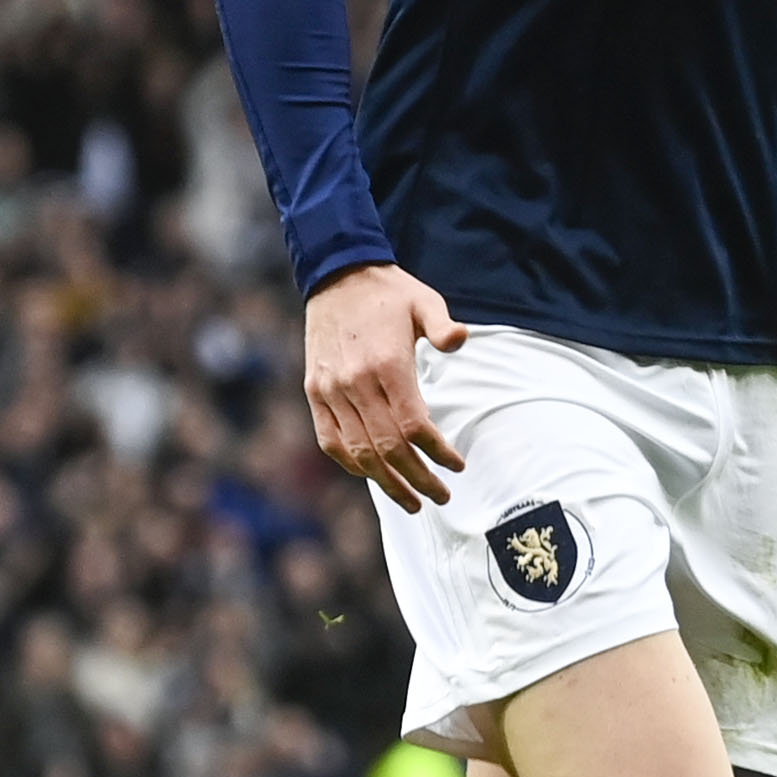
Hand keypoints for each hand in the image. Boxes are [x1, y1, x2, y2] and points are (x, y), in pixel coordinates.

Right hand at [304, 264, 472, 511]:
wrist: (336, 275)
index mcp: (387, 364)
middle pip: (388, 447)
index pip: (414, 425)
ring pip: (358, 451)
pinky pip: (330, 440)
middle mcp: (356, 382)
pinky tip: (372, 477)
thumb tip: (460, 340)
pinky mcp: (315, 391)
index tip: (457, 465)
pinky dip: (351, 464)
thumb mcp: (424, 300)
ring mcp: (331, 390)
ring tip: (411, 501)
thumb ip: (443, 325)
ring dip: (386, 482)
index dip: (437, 453)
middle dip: (417, 479)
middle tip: (440, 497)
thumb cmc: (389, 293)